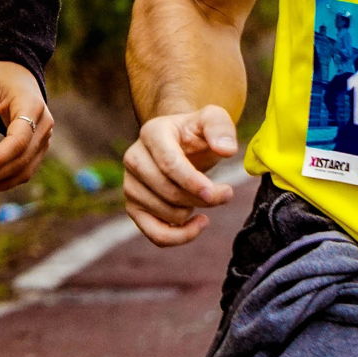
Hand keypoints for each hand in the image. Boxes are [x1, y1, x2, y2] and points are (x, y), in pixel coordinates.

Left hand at [0, 62, 51, 192]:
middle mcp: (44, 125)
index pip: (18, 142)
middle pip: (22, 160)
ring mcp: (44, 137)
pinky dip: (8, 178)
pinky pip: (26, 168)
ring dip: (0, 181)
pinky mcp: (38, 145)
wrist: (15, 68)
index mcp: (32, 107)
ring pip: (26, 169)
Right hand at [122, 105, 237, 245]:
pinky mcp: (133, 207)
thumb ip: (221, 128)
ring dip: (193, 211)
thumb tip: (226, 150)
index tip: (223, 192)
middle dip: (203, 199)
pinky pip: (155, 234)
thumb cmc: (196, 133)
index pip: (169, 164)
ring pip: (166, 214)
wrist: (179, 144)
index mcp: (152, 133)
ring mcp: (130, 185)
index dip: (194, 182)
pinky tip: (198, 224)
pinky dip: (180, 237)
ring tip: (205, 197)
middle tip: (226, 193)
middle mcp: (134, 158)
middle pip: (169, 192)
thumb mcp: (213, 119)